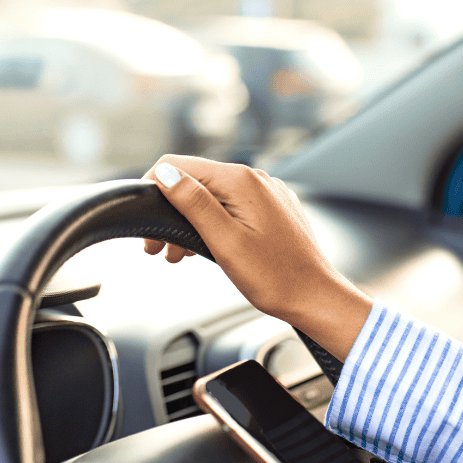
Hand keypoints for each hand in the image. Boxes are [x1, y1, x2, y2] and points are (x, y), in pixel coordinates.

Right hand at [144, 156, 371, 360]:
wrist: (315, 297)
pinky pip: (232, 207)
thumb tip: (165, 174)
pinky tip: (207, 250)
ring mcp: (266, 194)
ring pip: (212, 197)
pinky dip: (212, 225)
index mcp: (241, 181)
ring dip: (189, 223)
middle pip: (195, 182)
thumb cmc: (276, 277)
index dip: (154, 189)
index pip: (179, 165)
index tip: (147, 221)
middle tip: (158, 250)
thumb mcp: (225, 241)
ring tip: (180, 256)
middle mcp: (256, 179)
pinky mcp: (272, 210)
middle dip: (170, 212)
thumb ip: (194, 204)